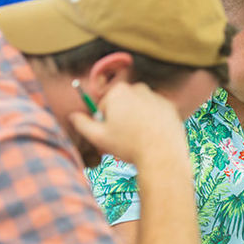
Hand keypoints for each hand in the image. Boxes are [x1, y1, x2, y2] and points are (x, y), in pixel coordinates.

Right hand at [69, 82, 187, 164]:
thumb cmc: (129, 146)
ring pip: (139, 109)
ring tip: (140, 139)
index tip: (111, 134)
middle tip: (124, 139)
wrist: (162, 155)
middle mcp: (138, 88)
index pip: (105, 106)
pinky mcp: (170, 106)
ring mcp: (156, 96)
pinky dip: (153, 122)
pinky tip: (154, 137)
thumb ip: (82, 124)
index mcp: (118, 91)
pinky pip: (155, 114)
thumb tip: (73, 116)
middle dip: (121, 118)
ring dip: (137, 120)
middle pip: (123, 105)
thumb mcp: (98, 137)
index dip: (105, 123)